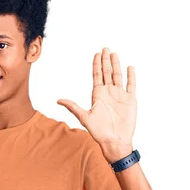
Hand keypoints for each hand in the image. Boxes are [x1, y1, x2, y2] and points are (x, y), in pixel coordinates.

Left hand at [58, 47, 136, 161]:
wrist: (115, 141)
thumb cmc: (99, 132)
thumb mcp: (84, 117)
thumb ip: (73, 107)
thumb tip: (58, 100)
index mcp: (98, 95)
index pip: (97, 75)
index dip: (97, 64)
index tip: (97, 54)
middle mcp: (109, 93)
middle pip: (107, 72)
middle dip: (106, 60)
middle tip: (105, 48)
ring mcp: (120, 96)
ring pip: (118, 76)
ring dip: (117, 65)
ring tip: (115, 54)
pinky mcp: (130, 100)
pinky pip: (131, 85)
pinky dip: (131, 76)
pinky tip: (130, 67)